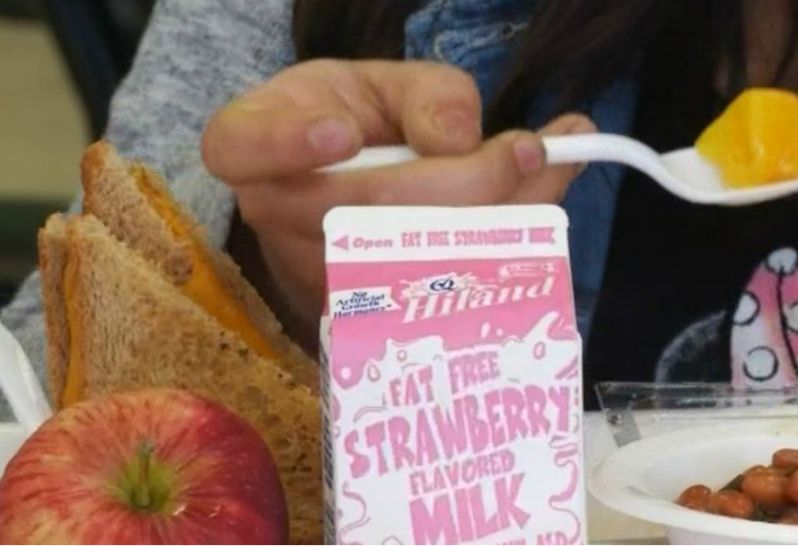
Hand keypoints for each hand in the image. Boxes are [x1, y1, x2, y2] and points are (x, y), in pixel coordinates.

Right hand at [202, 59, 595, 346]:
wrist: (347, 186)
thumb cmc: (356, 122)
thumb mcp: (386, 86)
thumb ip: (426, 96)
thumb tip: (458, 140)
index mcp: (253, 145)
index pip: (241, 148)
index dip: (286, 145)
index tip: (343, 133)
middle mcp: (276, 216)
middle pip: (364, 211)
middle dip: (462, 181)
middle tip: (527, 148)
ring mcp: (317, 273)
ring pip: (413, 260)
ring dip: (499, 218)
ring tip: (553, 165)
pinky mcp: (367, 313)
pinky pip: (437, 286)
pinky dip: (504, 245)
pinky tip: (545, 202)